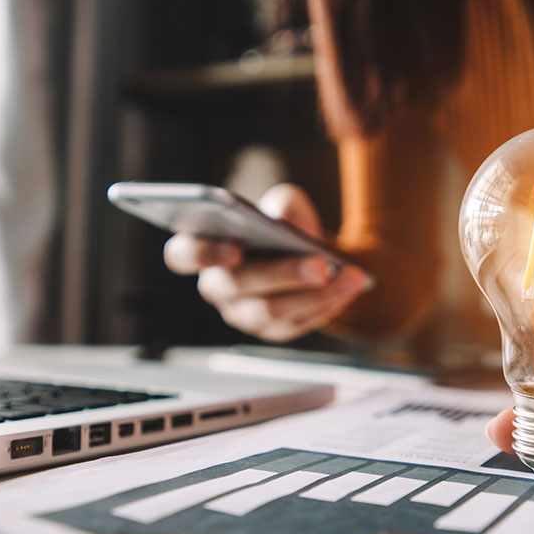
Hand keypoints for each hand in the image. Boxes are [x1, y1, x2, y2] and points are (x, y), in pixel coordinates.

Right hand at [163, 183, 368, 341]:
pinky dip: (327, 303)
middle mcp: (217, 286)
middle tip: (318, 265)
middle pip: (236, 286)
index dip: (202, 254)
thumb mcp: (285, 203)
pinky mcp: (272, 330)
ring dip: (312, 294)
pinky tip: (351, 284)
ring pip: (269, 311)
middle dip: (280, 274)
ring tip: (346, 276)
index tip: (234, 248)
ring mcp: (242, 313)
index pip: (182, 256)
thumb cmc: (284, 226)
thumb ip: (281, 204)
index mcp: (203, 249)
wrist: (307, 253)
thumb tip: (284, 221)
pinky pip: (296, 323)